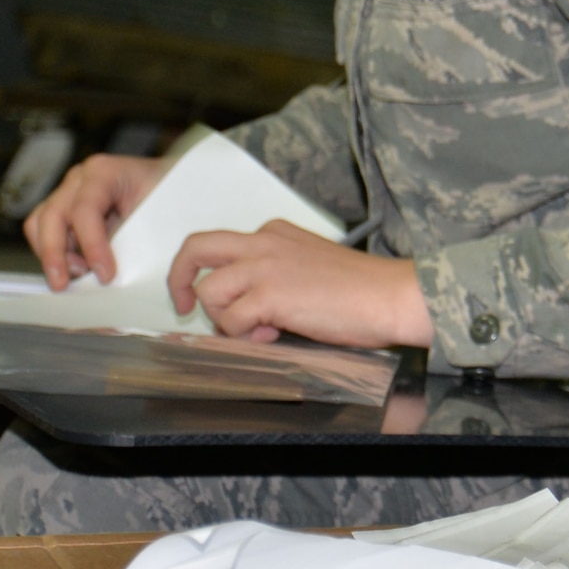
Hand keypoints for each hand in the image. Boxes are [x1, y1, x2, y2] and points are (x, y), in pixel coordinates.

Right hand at [24, 154, 167, 287]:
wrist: (172, 187)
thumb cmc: (166, 197)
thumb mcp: (157, 213)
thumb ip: (133, 239)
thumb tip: (110, 275)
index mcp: (105, 171)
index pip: (85, 210)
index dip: (92, 245)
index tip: (105, 274)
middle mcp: (80, 178)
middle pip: (52, 216)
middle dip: (56, 254)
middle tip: (65, 284)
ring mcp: (68, 192)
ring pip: (39, 224)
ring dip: (52, 254)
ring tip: (78, 275)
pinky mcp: (63, 209)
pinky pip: (43, 232)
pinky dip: (55, 253)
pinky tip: (78, 268)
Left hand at [165, 219, 434, 348]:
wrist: (390, 295)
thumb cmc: (361, 288)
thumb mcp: (309, 263)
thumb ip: (274, 274)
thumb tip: (247, 307)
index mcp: (274, 232)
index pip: (220, 244)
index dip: (208, 273)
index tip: (203, 295)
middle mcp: (264, 241)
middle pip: (196, 248)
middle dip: (179, 279)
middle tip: (182, 306)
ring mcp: (265, 266)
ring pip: (209, 292)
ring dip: (225, 320)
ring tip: (259, 330)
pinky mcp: (270, 294)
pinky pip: (232, 320)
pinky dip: (245, 336)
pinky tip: (274, 334)